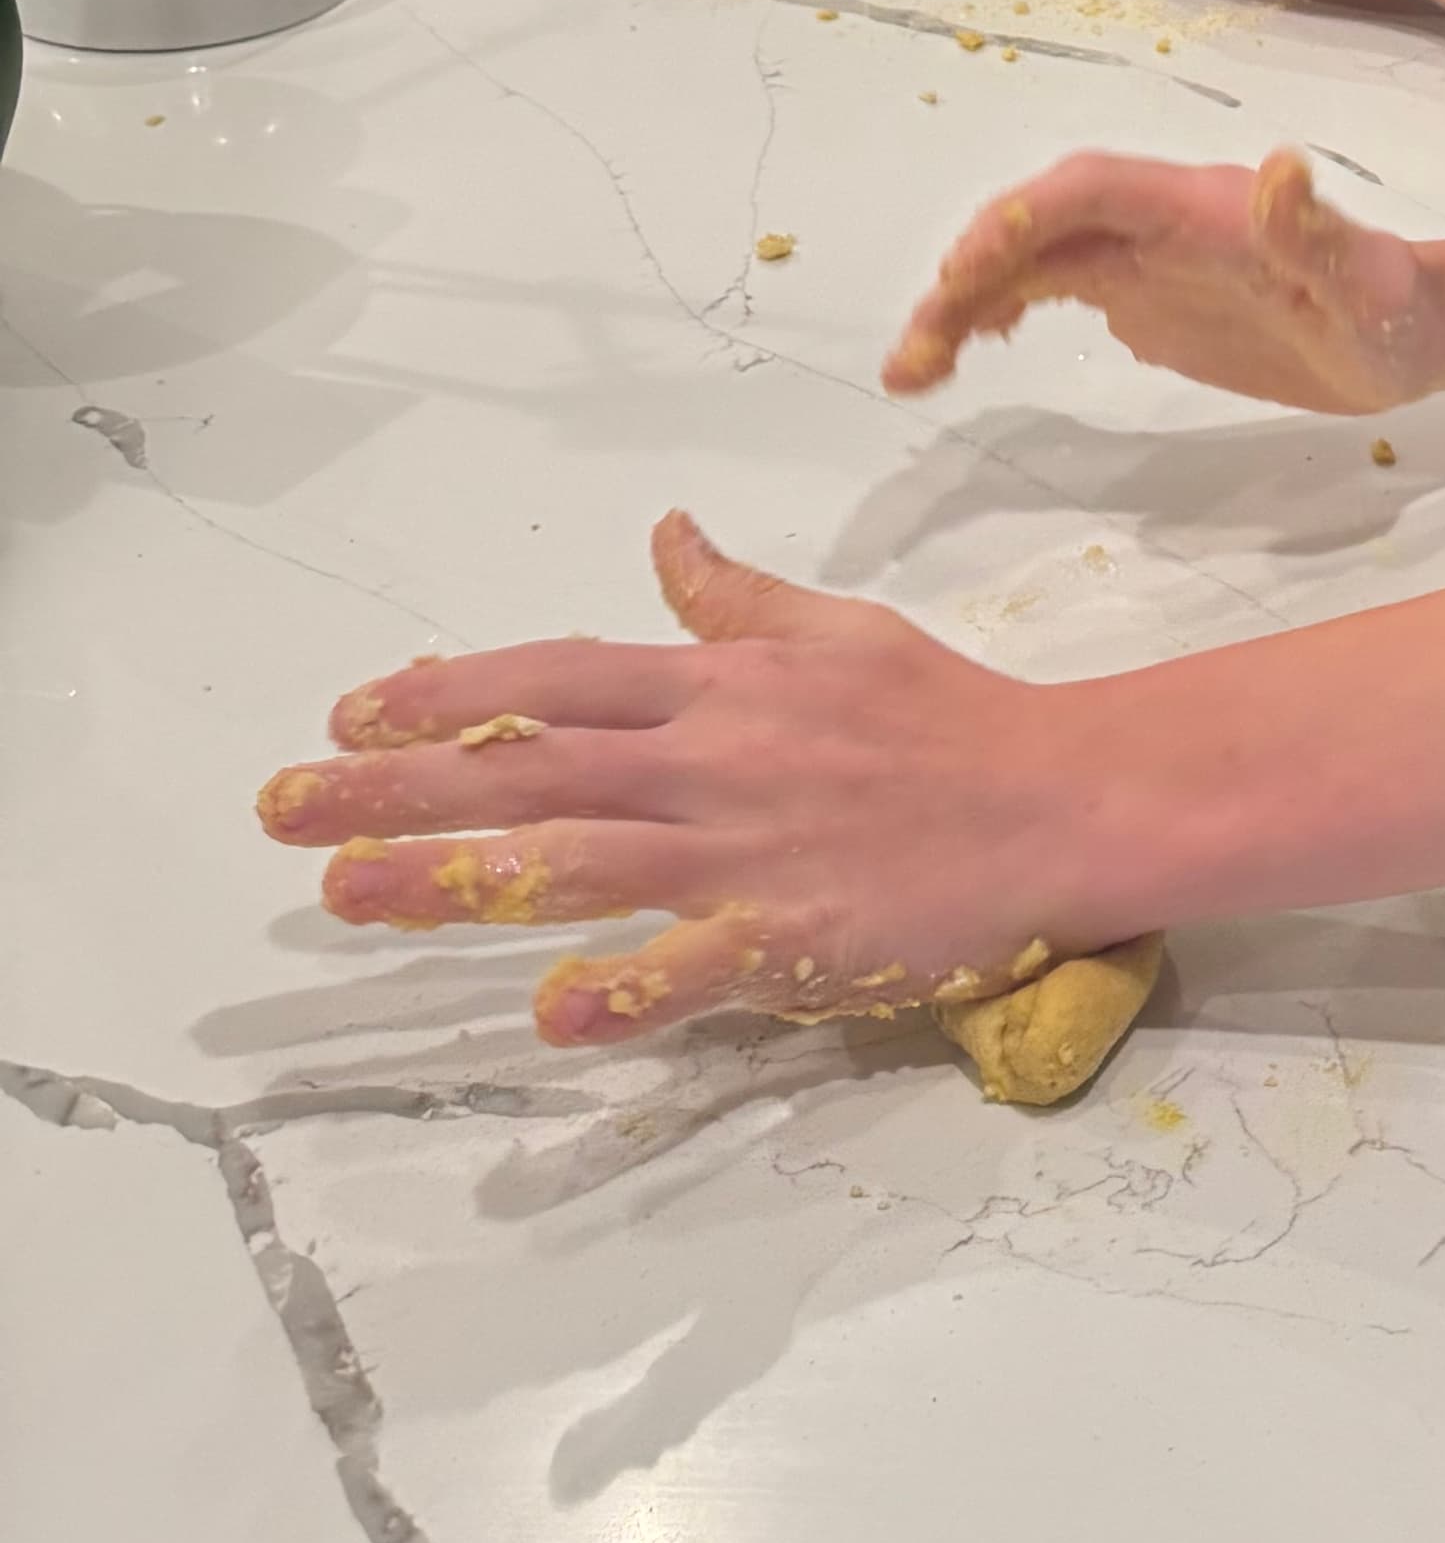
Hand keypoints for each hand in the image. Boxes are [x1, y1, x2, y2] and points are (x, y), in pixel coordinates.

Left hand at [253, 512, 1150, 1049]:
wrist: (1062, 797)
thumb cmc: (951, 717)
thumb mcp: (839, 630)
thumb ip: (736, 598)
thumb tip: (664, 533)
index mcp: (724, 687)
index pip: (559, 680)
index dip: (449, 696)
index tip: (352, 714)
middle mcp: (715, 761)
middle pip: (533, 767)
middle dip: (395, 786)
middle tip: (283, 807)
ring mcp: (748, 851)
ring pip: (577, 859)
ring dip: (455, 877)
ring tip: (345, 894)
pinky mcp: (794, 936)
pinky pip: (694, 969)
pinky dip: (625, 990)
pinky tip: (550, 1009)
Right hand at [886, 144, 1444, 411]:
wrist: (1415, 331)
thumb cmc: (1397, 308)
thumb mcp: (1366, 281)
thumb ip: (1316, 229)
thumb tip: (1279, 166)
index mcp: (1199, 205)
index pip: (1089, 190)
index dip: (1021, 221)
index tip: (964, 277)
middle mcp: (1159, 220)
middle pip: (1041, 224)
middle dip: (970, 272)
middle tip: (918, 352)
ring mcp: (1147, 257)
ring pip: (1032, 260)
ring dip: (965, 302)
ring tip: (912, 370)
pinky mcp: (1145, 294)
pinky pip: (1051, 288)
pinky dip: (995, 315)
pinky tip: (960, 353)